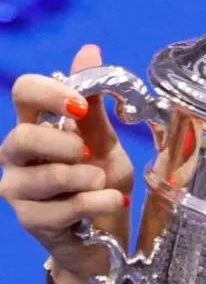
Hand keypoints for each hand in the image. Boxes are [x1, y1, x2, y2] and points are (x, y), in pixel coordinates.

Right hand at [0, 46, 134, 283]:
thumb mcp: (104, 140)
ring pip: (48, 175)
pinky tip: (111, 201)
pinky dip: (99, 201)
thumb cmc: (100, 182)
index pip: (23, 93)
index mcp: (35, 127)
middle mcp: (17, 156)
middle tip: (89, 153)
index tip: (81, 107)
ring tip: (103, 182)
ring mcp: (19, 189)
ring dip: (88, 178)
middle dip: (65, 144)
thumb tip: (89, 49)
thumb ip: (94, 103)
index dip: (50, 93)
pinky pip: (68, 206)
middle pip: (23, 137)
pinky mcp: (32, 220)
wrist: (106, 233)